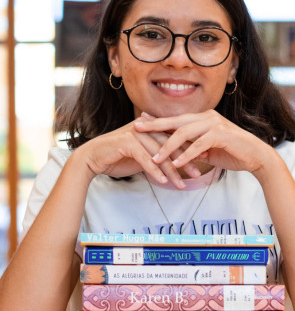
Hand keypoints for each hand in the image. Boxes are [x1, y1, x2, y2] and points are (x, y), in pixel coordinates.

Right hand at [76, 116, 199, 188]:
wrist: (93, 158)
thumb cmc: (117, 157)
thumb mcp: (141, 155)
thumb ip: (157, 155)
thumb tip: (176, 162)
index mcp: (150, 127)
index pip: (174, 137)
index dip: (189, 148)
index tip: (203, 160)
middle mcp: (144, 127)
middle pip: (170, 144)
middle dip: (185, 159)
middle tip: (198, 173)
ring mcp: (135, 133)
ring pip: (159, 153)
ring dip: (172, 170)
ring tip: (182, 184)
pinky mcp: (126, 142)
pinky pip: (145, 158)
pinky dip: (154, 171)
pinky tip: (163, 182)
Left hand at [134, 109, 272, 174]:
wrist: (255, 156)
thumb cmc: (231, 152)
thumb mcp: (207, 150)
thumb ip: (192, 148)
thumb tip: (178, 155)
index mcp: (202, 118)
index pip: (175, 119)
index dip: (157, 120)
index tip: (139, 121)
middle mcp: (206, 117)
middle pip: (175, 121)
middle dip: (154, 125)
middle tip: (136, 128)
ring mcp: (214, 124)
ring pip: (184, 133)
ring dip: (168, 147)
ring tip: (154, 158)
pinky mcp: (220, 135)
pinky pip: (198, 145)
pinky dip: (186, 156)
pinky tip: (175, 164)